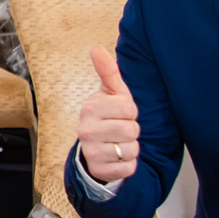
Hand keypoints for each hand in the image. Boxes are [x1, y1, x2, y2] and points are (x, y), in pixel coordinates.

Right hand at [78, 44, 141, 182]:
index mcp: (90, 108)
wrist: (95, 147)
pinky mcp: (99, 170)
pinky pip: (129, 167)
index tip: (121, 112)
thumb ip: (108, 71)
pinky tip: (117, 157)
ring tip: (118, 143)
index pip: (129, 108)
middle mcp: (86, 130)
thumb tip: (96, 47)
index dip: (131, 111)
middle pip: (131, 129)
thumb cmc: (108, 116)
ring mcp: (91, 151)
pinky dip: (128, 164)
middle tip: (120, 129)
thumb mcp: (110, 93)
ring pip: (131, 149)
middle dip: (132, 130)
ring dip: (131, 148)